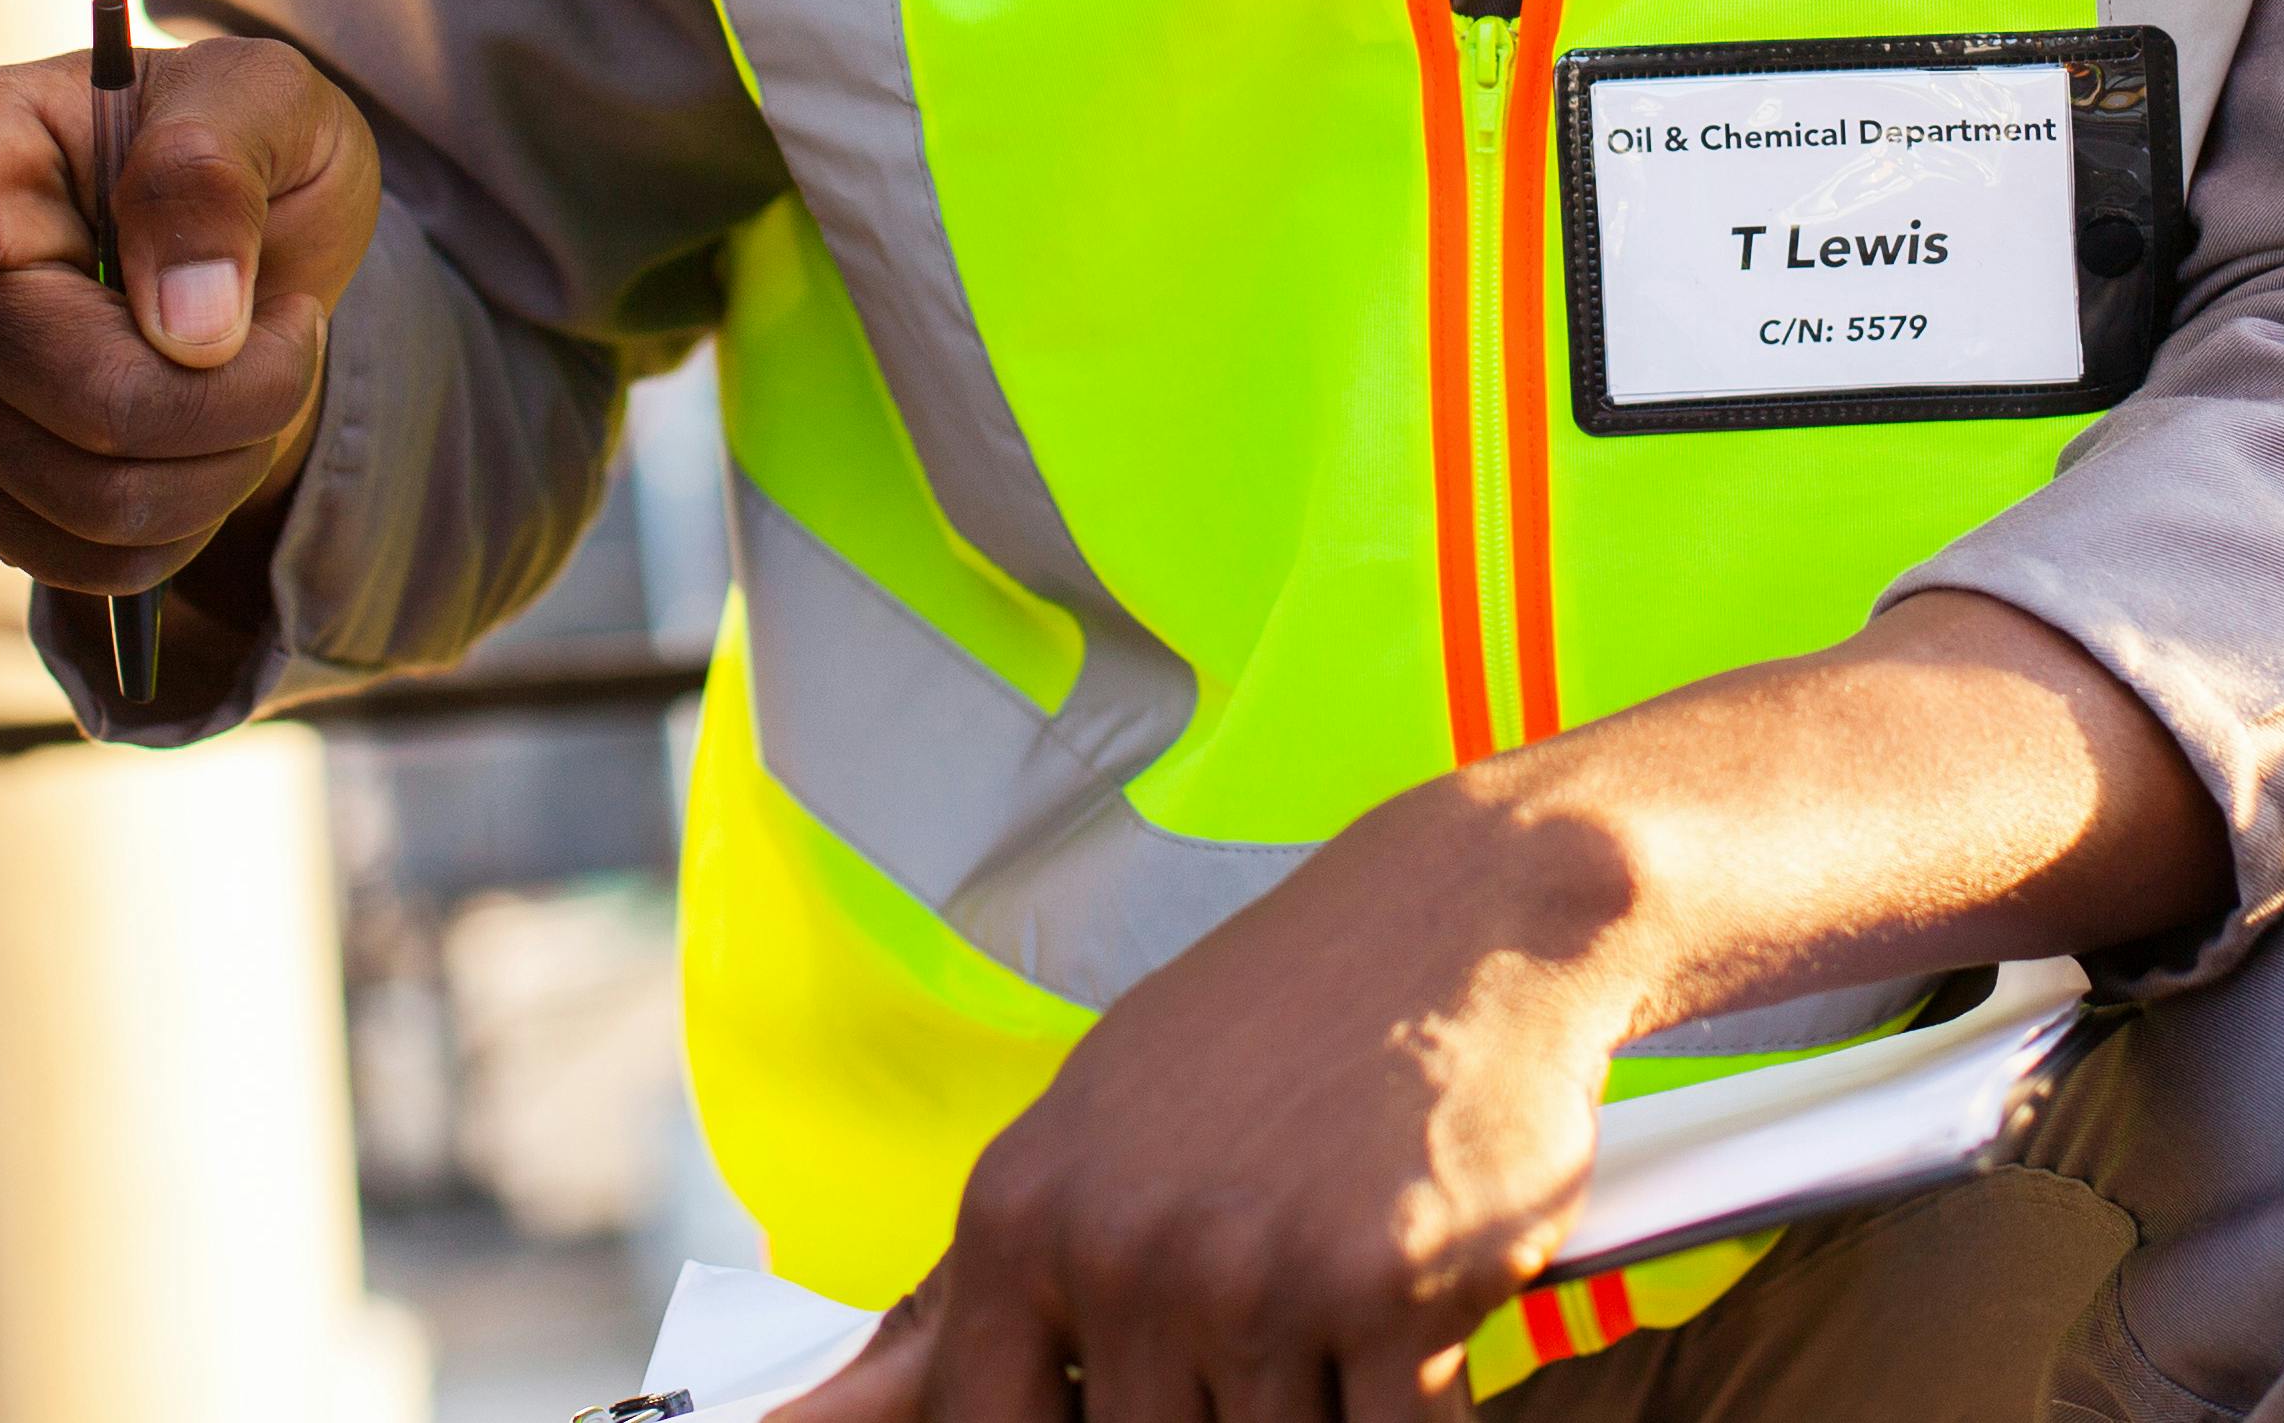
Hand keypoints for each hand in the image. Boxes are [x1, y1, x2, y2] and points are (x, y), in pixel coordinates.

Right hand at [0, 35, 377, 616]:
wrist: (259, 255)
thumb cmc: (244, 151)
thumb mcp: (272, 102)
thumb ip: (221, 171)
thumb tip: (187, 327)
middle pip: (90, 401)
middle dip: (241, 388)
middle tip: (291, 320)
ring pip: (105, 498)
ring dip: (229, 451)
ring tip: (244, 366)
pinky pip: (101, 562)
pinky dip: (197, 514)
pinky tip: (194, 436)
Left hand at [780, 778, 1641, 1422]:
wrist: (1467, 912)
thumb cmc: (1276, 1024)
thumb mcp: (1096, 1127)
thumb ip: (982, 1289)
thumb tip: (817, 1420)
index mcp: (1021, 1213)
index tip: (1146, 1388)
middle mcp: (1120, 1249)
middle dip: (1215, 1406)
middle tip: (1266, 1299)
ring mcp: (1253, 1275)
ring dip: (1315, 1401)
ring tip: (1340, 1299)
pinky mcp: (1391, 1290)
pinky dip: (1410, 1403)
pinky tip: (1413, 1312)